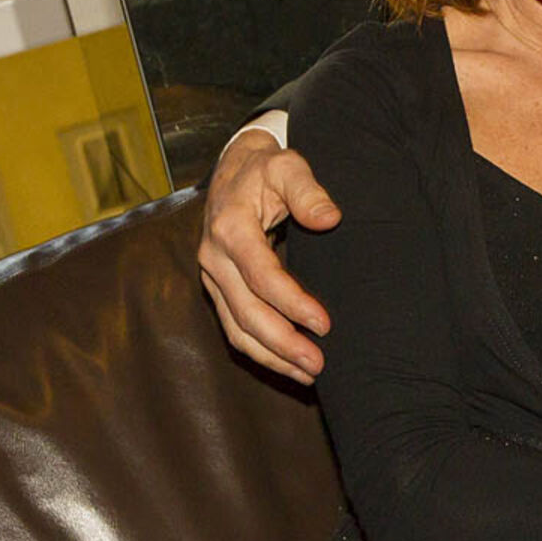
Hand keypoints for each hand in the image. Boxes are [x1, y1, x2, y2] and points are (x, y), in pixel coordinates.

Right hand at [198, 128, 340, 382]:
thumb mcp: (289, 166)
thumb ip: (309, 191)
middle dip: (282, 343)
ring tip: (310, 374)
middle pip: (246, 311)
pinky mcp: (218, 288)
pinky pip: (234, 328)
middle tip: (319, 364)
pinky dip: (260, 351)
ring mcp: (211, 276)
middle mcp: (213, 257)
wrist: (235, 168)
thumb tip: (330, 218)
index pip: (261, 276)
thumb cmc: (267, 168)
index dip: (292, 303)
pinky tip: (289, 365)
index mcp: (230, 228)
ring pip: (236, 328)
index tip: (324, 324)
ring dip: (271, 356)